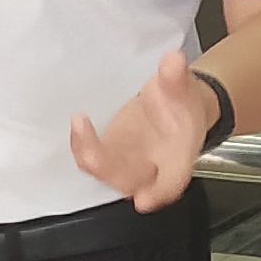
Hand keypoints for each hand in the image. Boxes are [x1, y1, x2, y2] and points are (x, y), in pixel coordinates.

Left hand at [68, 50, 220, 213]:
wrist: (174, 105)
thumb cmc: (181, 103)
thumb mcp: (183, 86)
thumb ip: (175, 77)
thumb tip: (173, 61)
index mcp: (178, 157)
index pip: (173, 182)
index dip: (160, 192)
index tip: (146, 199)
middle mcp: (152, 168)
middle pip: (131, 181)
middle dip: (109, 168)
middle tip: (93, 149)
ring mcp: (127, 164)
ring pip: (106, 172)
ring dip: (89, 154)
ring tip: (80, 124)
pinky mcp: (108, 155)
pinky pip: (92, 159)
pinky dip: (82, 145)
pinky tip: (77, 124)